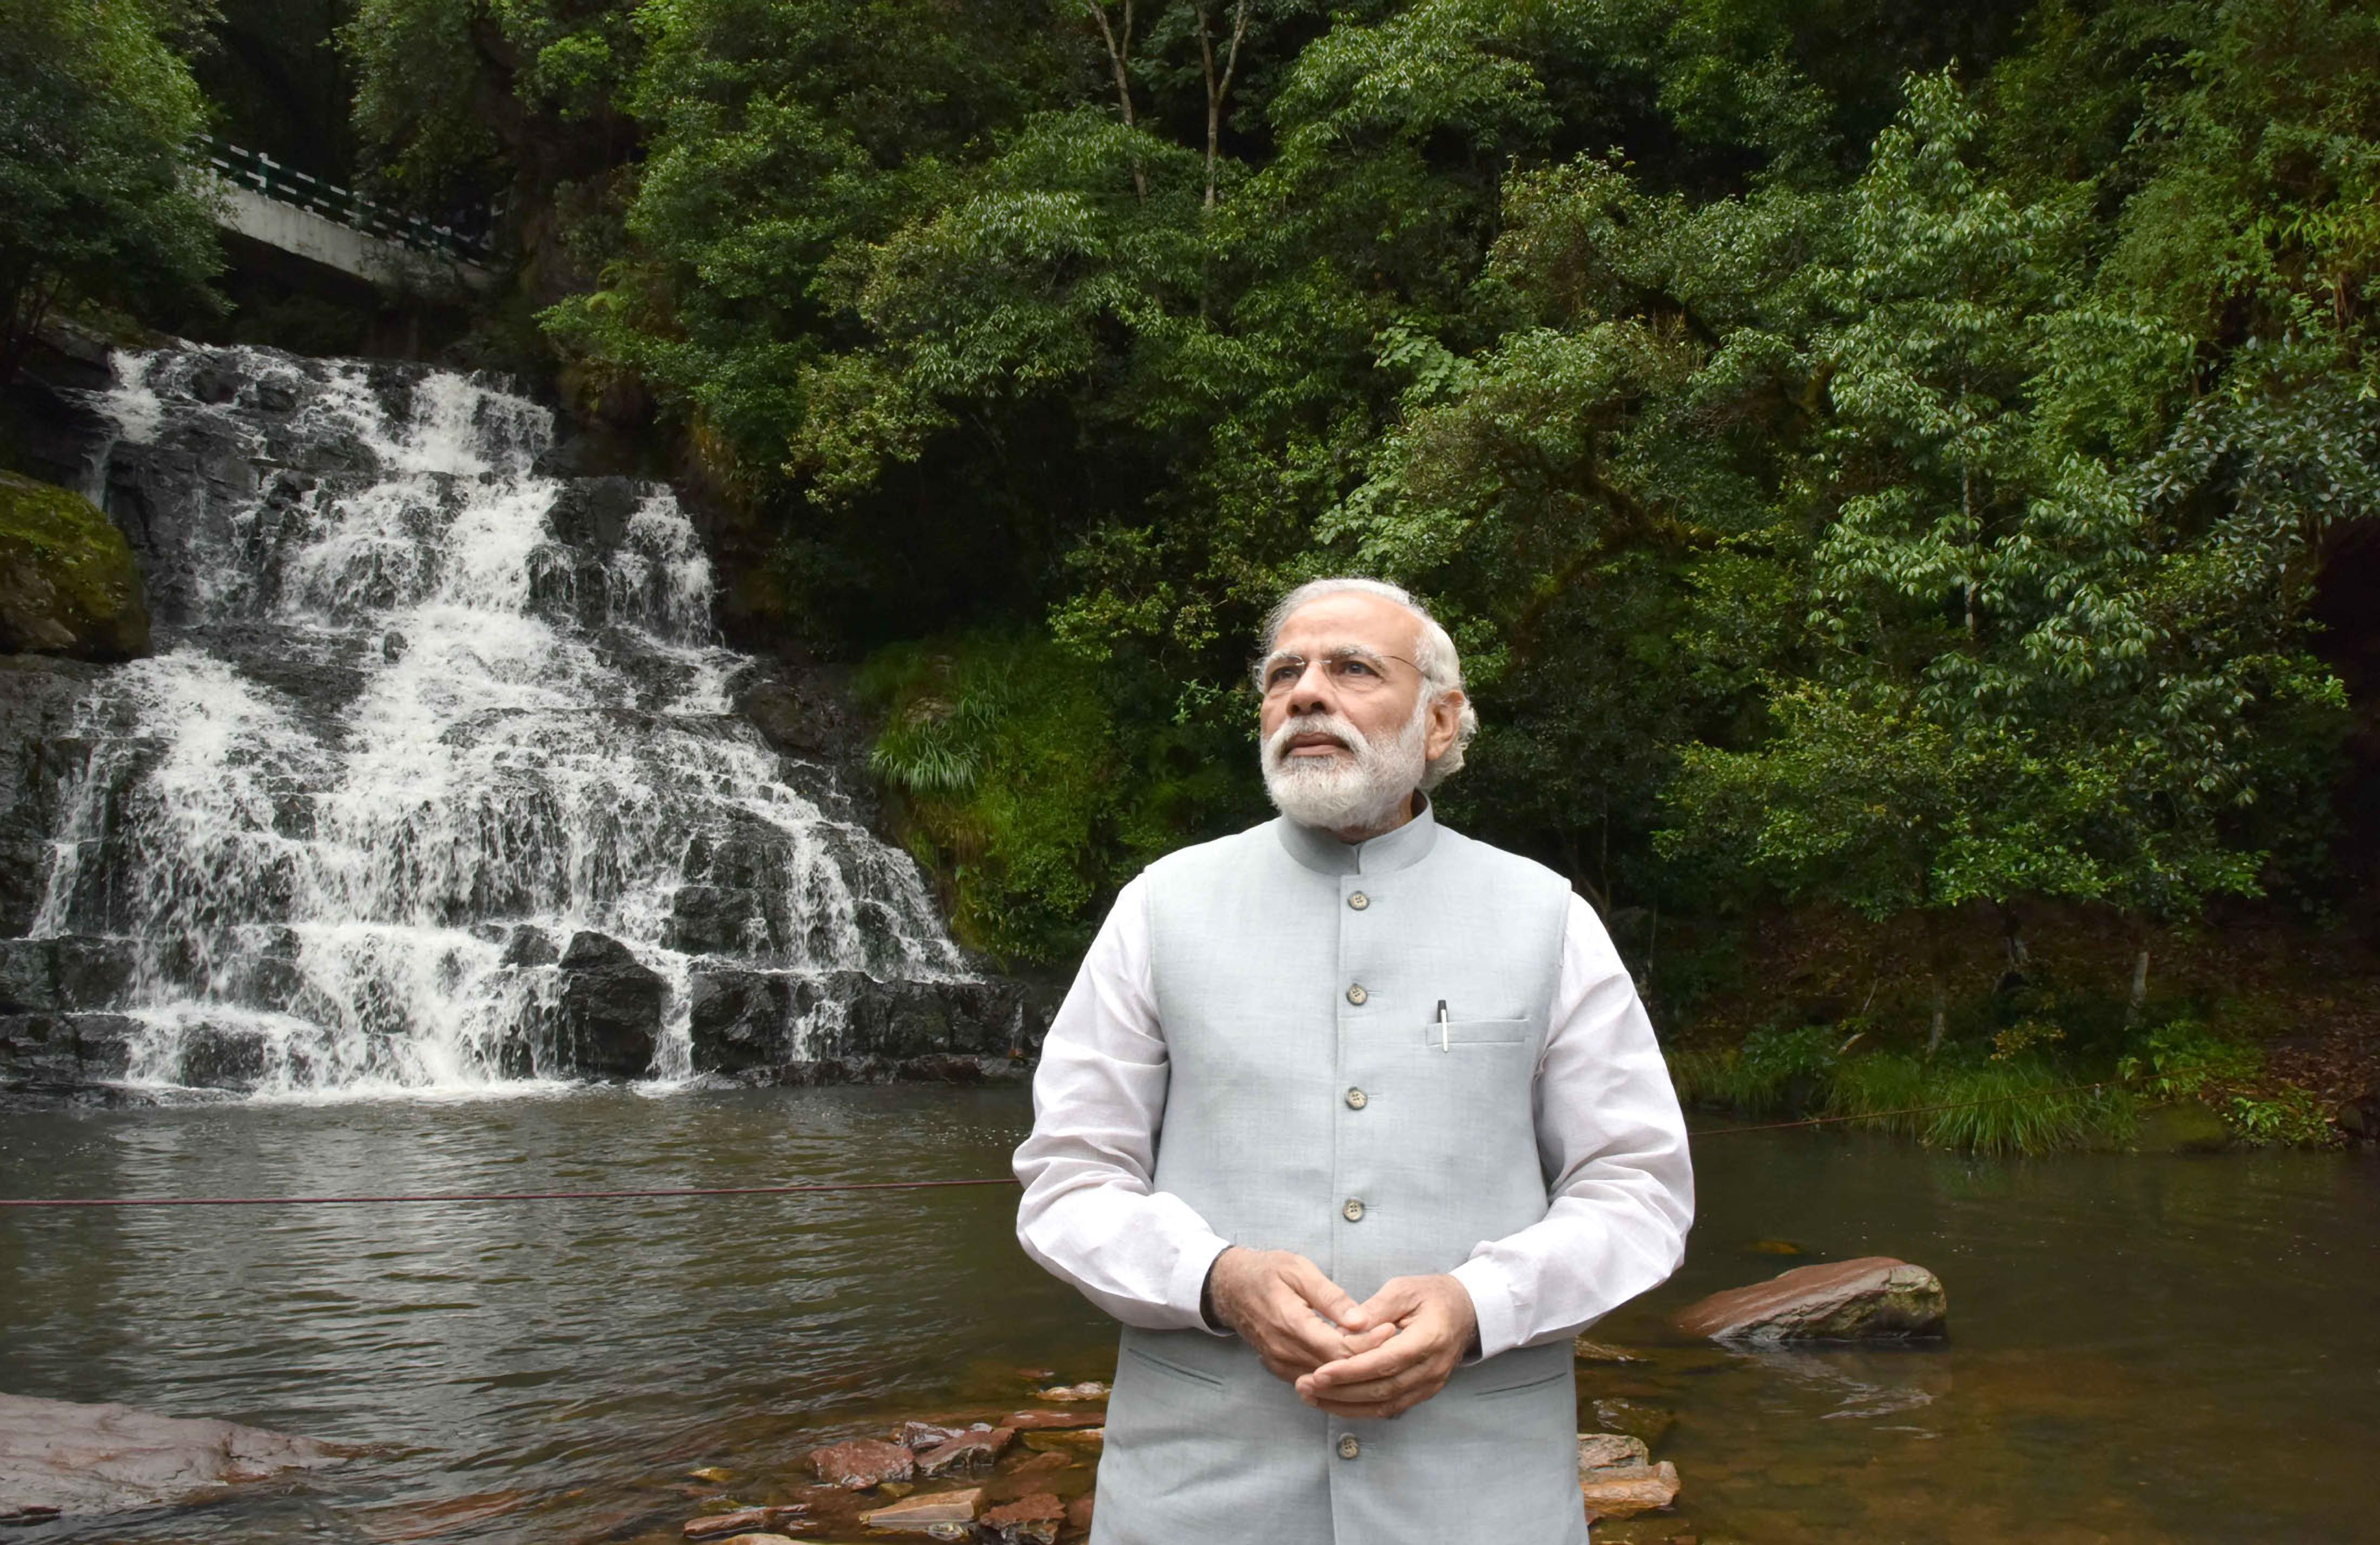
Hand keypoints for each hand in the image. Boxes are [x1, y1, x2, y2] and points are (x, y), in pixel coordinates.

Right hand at [1206, 1246, 1395, 1381]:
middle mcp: (1284, 1351)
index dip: (1369, 1343)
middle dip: (1369, 1357)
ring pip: (1327, 1379)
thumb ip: (1330, 1297)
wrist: (1229, 1288)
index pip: (1340, 1349)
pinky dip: (1337, 1373)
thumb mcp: (1299, 1270)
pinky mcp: (1280, 1369)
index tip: (1392, 1328)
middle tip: (1395, 1340)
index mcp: (1290, 1323)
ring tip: (1382, 1349)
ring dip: (1354, 1367)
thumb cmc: (1266, 1272)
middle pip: (1337, 1368)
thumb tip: (1361, 1320)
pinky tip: (1356, 1359)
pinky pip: (1315, 1379)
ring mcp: (1280, 1364)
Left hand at [1293, 1273, 1476, 1418]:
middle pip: (1382, 1389)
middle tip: (1304, 1386)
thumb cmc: (1431, 1295)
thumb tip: (1344, 1331)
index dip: (1351, 1371)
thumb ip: (1375, 1310)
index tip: (1319, 1373)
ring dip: (1345, 1405)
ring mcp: (1430, 1385)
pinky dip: (1360, 1408)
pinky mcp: (1423, 1393)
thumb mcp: (1403, 1290)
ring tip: (1310, 1397)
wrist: (1465, 1312)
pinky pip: (1389, 1408)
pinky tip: (1333, 1403)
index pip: (1386, 1362)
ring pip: (1384, 1405)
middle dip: (1340, 1391)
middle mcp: (1432, 1368)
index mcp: (1429, 1338)